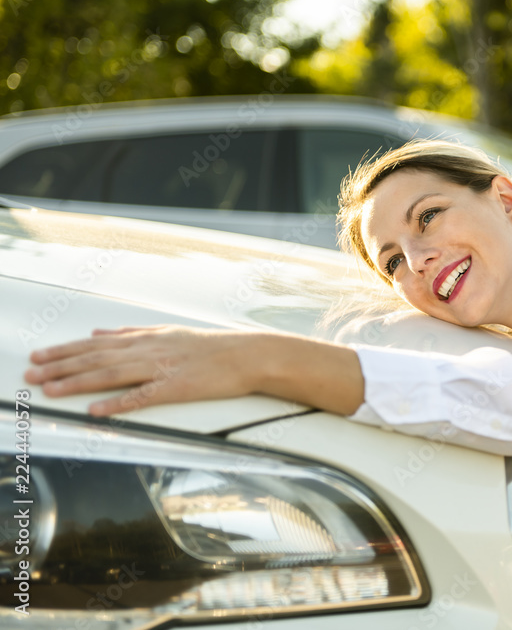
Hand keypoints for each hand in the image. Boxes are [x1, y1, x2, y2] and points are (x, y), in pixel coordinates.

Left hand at [24, 325, 261, 415]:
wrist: (249, 355)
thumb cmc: (214, 347)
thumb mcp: (171, 332)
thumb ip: (134, 332)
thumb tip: (102, 332)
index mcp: (148, 337)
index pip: (96, 345)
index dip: (65, 351)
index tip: (40, 357)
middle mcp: (150, 350)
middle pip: (97, 359)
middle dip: (61, 366)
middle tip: (32, 374)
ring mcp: (163, 368)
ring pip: (112, 375)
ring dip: (78, 382)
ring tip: (51, 389)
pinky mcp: (177, 388)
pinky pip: (142, 397)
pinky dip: (117, 403)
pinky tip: (96, 409)